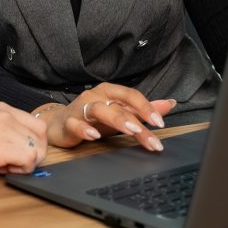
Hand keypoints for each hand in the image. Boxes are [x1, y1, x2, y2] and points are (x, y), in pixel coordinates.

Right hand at [0, 102, 47, 179]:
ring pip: (37, 149)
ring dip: (24, 163)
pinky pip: (30, 159)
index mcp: (0, 109)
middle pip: (41, 135)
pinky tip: (1, 169)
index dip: (31, 142)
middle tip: (14, 162)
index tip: (14, 152)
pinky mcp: (4, 147)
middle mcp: (6, 115)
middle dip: (33, 153)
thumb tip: (16, 148)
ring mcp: (6, 129)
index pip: (34, 123)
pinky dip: (21, 169)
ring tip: (3, 165)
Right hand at [34, 83, 175, 151]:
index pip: (131, 95)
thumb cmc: (92, 118)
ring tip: (131, 131)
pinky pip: (75, 124)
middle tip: (152, 135)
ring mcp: (80, 108)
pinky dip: (85, 129)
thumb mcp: (120, 113)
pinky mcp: (68, 122)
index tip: (160, 122)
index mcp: (109, 92)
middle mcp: (95, 96)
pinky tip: (94, 136)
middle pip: (119, 105)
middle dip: (137, 120)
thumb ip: (143, 110)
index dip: (146, 107)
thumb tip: (169, 104)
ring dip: (117, 120)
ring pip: (99, 110)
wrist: (58, 123)